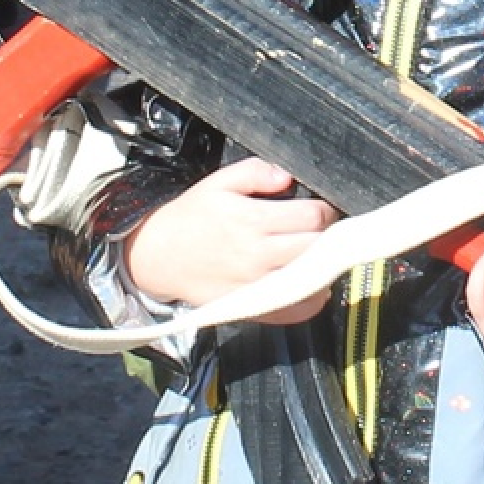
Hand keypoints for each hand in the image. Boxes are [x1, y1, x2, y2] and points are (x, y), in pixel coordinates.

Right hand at [125, 157, 338, 319]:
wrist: (157, 256)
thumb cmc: (189, 218)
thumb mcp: (218, 182)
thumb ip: (255, 172)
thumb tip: (286, 177)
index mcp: (253, 220)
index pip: (312, 217)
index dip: (324, 211)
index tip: (320, 210)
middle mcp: (257, 255)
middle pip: (317, 249)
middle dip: (326, 237)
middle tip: (319, 233)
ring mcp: (255, 285)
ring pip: (311, 280)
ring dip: (321, 268)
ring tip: (313, 256)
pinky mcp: (250, 307)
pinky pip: (293, 311)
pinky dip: (310, 301)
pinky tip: (307, 286)